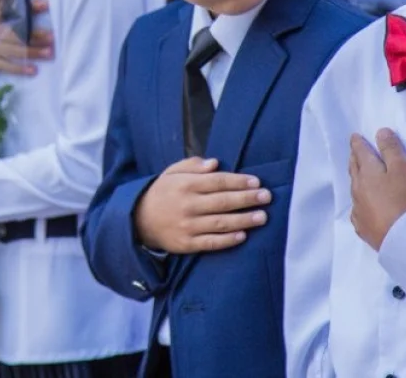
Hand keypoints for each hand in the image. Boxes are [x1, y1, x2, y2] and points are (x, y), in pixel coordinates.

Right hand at [0, 0, 52, 75]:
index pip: (11, 8)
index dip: (28, 7)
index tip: (45, 5)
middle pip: (14, 31)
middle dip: (34, 34)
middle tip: (52, 37)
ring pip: (11, 48)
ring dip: (31, 51)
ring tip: (49, 53)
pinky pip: (2, 65)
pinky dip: (17, 68)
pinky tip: (33, 70)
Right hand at [133, 157, 270, 253]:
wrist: (138, 219)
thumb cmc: (162, 193)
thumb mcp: (172, 172)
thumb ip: (193, 165)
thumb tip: (215, 163)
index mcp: (185, 184)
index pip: (218, 182)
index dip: (239, 182)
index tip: (257, 182)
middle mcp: (188, 205)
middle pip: (223, 202)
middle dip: (247, 199)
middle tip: (267, 197)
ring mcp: (187, 226)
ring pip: (220, 223)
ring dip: (244, 220)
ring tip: (262, 217)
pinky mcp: (186, 244)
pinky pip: (211, 242)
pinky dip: (228, 240)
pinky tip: (243, 235)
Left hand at [348, 128, 405, 250]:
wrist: (397, 235)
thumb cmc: (402, 197)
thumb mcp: (402, 168)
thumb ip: (391, 149)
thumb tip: (380, 131)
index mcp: (367, 171)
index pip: (361, 152)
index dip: (358, 143)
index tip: (354, 136)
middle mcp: (358, 187)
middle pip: (354, 168)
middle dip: (355, 158)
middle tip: (354, 152)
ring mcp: (358, 207)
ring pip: (354, 188)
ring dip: (356, 179)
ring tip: (358, 175)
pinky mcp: (361, 224)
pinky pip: (358, 209)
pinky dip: (360, 202)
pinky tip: (362, 206)